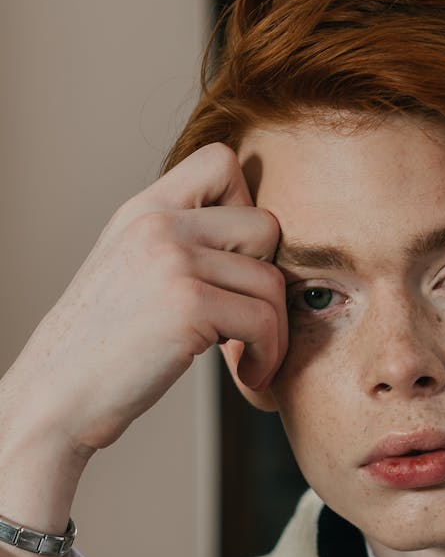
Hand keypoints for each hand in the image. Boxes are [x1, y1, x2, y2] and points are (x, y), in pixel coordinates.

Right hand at [2, 143, 286, 458]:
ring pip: (271, 281)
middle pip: (266, 225)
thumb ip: (180, 242)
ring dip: (274, 330)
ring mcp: (173, 260)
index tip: (235, 262)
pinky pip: (264, 321)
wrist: (57, 394)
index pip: (220, 161)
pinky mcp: (189, 305)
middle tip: (247, 319)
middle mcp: (158, 223)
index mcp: (145, 209)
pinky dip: (267, 354)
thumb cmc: (102, 346)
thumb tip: (259, 239)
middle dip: (267, 279)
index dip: (246, 206)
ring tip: (250, 357)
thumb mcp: (132, 268)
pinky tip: (247, 372)